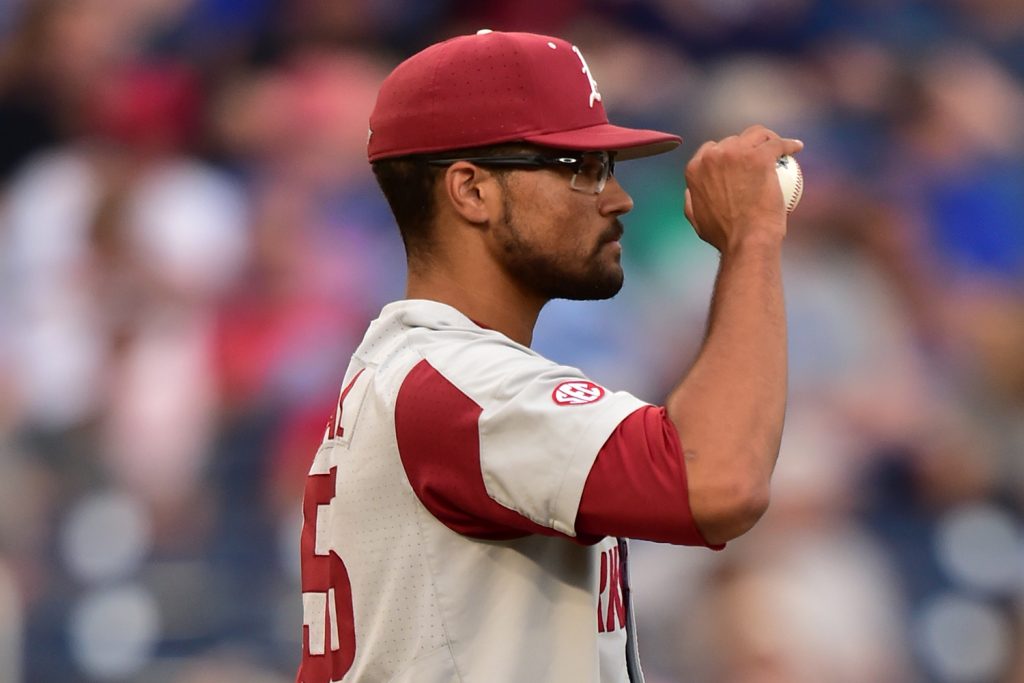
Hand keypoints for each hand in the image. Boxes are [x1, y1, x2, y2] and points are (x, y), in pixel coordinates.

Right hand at [683, 125, 802, 253]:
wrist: (746, 241)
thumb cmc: (724, 236)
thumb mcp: (697, 220)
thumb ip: (692, 201)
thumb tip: (691, 191)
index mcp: (695, 168)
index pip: (712, 149)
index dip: (726, 152)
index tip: (739, 160)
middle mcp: (713, 155)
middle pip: (734, 140)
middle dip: (747, 145)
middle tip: (761, 156)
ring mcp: (737, 153)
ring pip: (757, 134)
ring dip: (768, 138)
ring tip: (779, 147)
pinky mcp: (760, 156)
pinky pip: (779, 144)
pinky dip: (789, 144)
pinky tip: (797, 148)